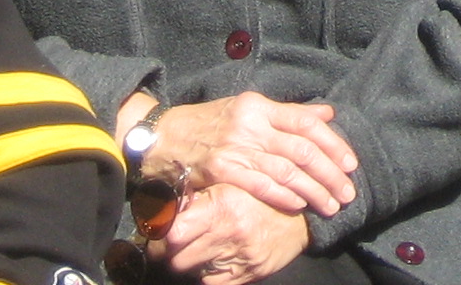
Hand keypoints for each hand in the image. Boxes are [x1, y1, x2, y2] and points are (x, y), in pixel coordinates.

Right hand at [118, 90, 357, 217]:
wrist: (162, 137)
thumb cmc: (209, 124)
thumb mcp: (248, 109)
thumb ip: (288, 113)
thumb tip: (327, 112)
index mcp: (260, 105)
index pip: (306, 122)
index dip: (333, 143)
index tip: (350, 163)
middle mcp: (250, 123)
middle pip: (302, 148)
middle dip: (329, 172)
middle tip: (348, 191)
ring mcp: (235, 146)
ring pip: (286, 169)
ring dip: (313, 190)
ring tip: (331, 205)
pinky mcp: (221, 169)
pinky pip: (260, 184)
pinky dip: (283, 196)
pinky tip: (299, 205)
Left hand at [156, 182, 311, 281]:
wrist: (301, 217)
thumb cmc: (259, 196)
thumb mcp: (229, 184)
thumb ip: (198, 196)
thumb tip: (164, 207)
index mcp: (220, 206)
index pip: (173, 234)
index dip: (160, 237)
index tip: (159, 234)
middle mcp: (228, 233)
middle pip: (177, 260)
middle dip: (171, 254)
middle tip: (175, 244)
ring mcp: (239, 257)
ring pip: (192, 272)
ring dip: (190, 262)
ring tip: (200, 246)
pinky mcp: (248, 275)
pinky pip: (212, 283)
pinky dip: (208, 273)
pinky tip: (216, 257)